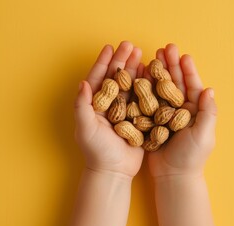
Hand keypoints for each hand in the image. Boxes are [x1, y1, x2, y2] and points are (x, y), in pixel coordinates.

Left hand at [74, 41, 144, 177]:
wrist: (114, 171)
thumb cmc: (96, 151)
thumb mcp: (86, 128)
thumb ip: (82, 106)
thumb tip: (82, 83)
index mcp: (95, 104)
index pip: (98, 78)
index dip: (103, 62)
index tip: (109, 47)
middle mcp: (109, 104)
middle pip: (116, 77)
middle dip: (122, 61)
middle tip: (130, 45)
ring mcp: (124, 110)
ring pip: (130, 85)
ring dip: (135, 69)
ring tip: (142, 54)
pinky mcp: (137, 117)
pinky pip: (142, 98)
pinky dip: (145, 85)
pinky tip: (150, 73)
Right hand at [145, 44, 217, 178]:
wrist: (173, 176)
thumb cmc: (191, 157)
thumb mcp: (203, 135)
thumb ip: (208, 113)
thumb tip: (210, 89)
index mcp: (196, 111)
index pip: (193, 86)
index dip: (188, 71)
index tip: (183, 55)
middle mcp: (181, 110)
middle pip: (176, 83)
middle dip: (172, 66)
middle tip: (166, 48)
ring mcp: (166, 114)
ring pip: (162, 89)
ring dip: (158, 73)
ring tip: (153, 56)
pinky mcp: (153, 120)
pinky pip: (150, 100)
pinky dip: (146, 88)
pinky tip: (141, 76)